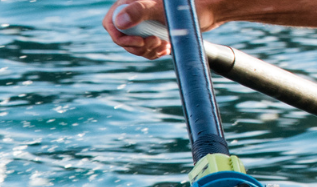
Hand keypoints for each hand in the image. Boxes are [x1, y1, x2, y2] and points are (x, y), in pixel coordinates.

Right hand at [103, 1, 224, 59]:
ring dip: (147, 51)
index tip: (139, 42)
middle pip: (122, 38)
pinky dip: (154, 52)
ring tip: (164, 44)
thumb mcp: (160, 8)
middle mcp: (133, 13)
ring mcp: (141, 24)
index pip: (111, 23)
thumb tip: (119, 22)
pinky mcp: (150, 33)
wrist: (205, 13)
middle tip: (156, 42)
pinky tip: (166, 47)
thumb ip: (138, 10)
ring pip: (133, 46)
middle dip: (138, 46)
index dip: (121, 37)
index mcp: (130, 3)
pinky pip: (143, 50)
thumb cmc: (184, 8)